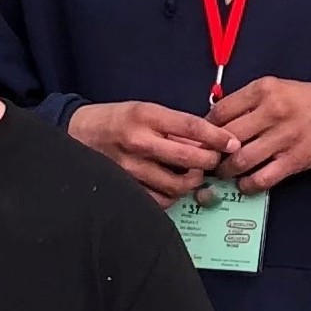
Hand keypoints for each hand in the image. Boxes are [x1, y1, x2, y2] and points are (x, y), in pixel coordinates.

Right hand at [69, 101, 238, 207]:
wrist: (78, 132)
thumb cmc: (117, 119)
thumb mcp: (146, 110)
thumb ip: (174, 125)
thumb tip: (208, 141)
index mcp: (147, 116)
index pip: (191, 127)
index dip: (216, 137)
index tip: (232, 143)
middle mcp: (139, 141)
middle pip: (188, 158)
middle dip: (209, 162)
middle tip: (214, 161)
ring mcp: (131, 168)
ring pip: (176, 184)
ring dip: (192, 181)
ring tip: (193, 174)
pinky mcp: (124, 188)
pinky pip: (159, 200)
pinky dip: (172, 196)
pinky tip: (173, 186)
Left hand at [209, 78, 310, 193]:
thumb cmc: (304, 101)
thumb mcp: (276, 88)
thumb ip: (247, 101)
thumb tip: (213, 119)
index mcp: (264, 89)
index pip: (221, 111)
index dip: (205, 128)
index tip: (202, 138)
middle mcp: (273, 112)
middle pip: (226, 137)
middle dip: (211, 152)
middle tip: (207, 159)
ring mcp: (284, 138)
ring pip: (240, 161)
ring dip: (226, 171)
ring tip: (223, 172)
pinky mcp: (294, 160)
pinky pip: (262, 179)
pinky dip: (247, 185)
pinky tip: (244, 183)